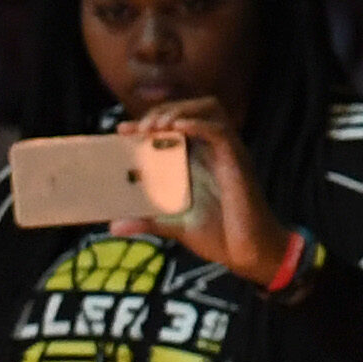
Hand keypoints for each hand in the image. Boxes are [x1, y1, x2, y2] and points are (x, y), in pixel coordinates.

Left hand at [114, 96, 294, 282]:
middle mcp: (213, 150)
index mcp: (199, 159)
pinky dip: (197, 124)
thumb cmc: (219, 236)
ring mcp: (227, 153)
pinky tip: (177, 129)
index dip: (149, 120)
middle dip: (163, 110)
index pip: (175, 124)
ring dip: (180, 111)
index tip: (121, 131)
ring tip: (157, 126)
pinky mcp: (237, 161)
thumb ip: (147, 221)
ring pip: (209, 109)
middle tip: (140, 129)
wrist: (248, 253)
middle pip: (192, 108)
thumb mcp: (174, 226)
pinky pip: (219, 130)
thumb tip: (114, 226)